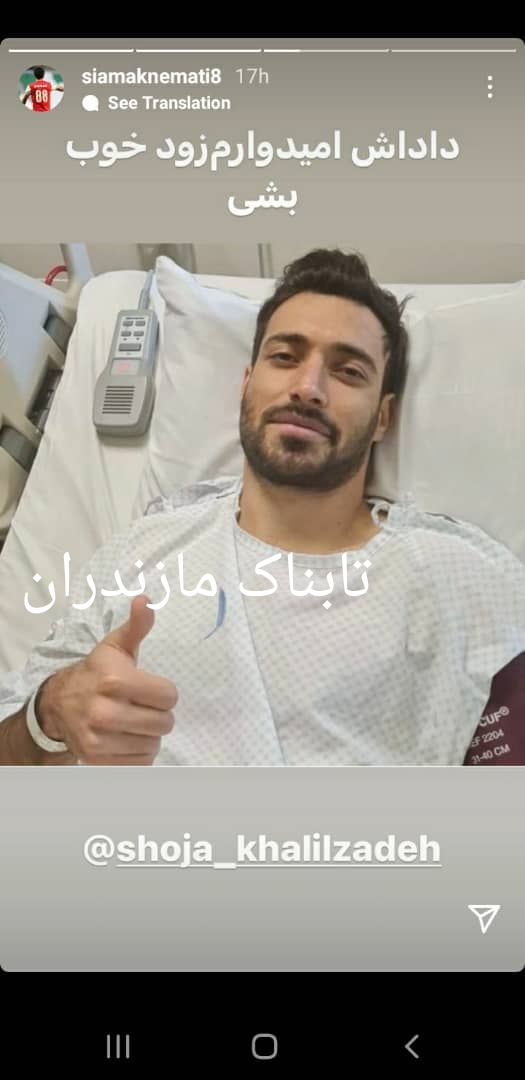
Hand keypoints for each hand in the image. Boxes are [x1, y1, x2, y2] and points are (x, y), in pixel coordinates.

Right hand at [38, 595, 176, 764]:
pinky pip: (141, 763)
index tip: (149, 689)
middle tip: (140, 707)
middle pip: (165, 723)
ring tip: (132, 722)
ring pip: (154, 744)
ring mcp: (101, 739)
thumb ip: (136, 626)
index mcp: (115, 682)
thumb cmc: (96, 672)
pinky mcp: (98, 759)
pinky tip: (126, 738)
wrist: (59, 704)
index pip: (169, 697)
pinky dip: (138, 752)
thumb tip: (146, 600)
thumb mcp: (114, 646)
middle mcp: (106, 712)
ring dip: (148, 734)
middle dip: (157, 714)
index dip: (163, 693)